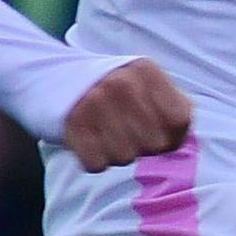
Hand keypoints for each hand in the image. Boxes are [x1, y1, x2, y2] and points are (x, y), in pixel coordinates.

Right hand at [64, 59, 193, 171]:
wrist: (50, 76)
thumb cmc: (111, 89)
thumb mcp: (145, 83)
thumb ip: (173, 105)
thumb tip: (185, 136)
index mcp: (146, 70)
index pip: (181, 120)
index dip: (174, 135)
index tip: (159, 131)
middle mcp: (122, 83)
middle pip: (156, 144)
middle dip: (145, 147)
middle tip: (128, 134)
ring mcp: (95, 102)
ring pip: (126, 158)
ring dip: (118, 154)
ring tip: (107, 134)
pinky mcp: (71, 124)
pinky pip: (96, 164)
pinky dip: (94, 161)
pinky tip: (89, 142)